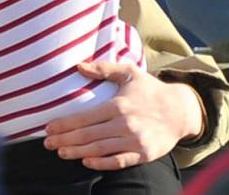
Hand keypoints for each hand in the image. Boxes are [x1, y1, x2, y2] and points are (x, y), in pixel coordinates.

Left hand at [42, 61, 202, 170]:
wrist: (181, 111)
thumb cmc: (151, 90)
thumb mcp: (130, 73)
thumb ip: (104, 69)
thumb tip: (79, 65)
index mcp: (118, 105)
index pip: (84, 117)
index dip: (64, 124)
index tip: (48, 128)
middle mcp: (124, 123)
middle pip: (88, 135)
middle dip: (65, 140)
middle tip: (48, 144)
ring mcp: (134, 140)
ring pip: (99, 149)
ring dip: (77, 152)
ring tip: (61, 152)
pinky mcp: (143, 154)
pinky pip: (118, 161)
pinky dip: (101, 163)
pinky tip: (87, 162)